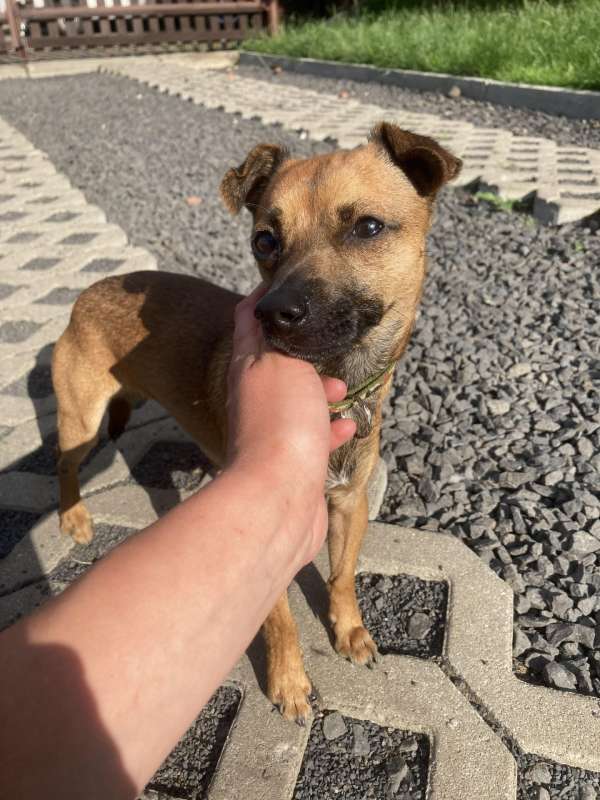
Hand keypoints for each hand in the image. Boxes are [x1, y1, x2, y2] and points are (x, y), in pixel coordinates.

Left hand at [226, 285, 355, 564]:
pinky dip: (329, 430)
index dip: (263, 300)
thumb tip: (264, 311)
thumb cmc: (282, 420)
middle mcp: (254, 397)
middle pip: (275, 365)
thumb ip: (275, 336)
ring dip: (320, 393)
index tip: (284, 284)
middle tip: (326, 348)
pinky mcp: (292, 462)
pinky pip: (313, 437)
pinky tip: (346, 427)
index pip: (249, 321)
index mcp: (248, 366)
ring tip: (342, 391)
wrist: (280, 494)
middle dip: (302, 354)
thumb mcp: (279, 362)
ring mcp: (273, 431)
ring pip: (297, 402)